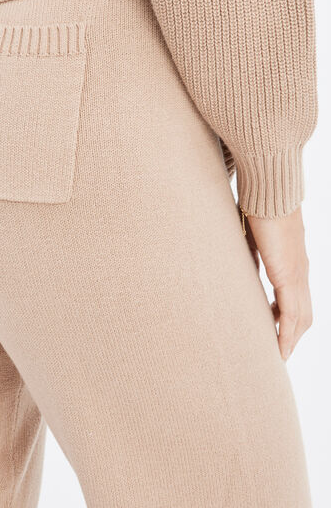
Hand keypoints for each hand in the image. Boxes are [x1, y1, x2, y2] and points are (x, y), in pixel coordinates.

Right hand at [244, 206, 311, 360]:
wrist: (270, 194)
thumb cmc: (259, 208)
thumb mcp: (252, 238)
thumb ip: (252, 255)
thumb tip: (243, 267)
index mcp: (293, 262)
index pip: (296, 298)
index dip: (288, 317)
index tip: (274, 327)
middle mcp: (300, 272)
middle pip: (305, 313)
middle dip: (293, 334)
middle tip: (279, 349)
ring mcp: (298, 275)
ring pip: (302, 317)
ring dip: (292, 338)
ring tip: (280, 354)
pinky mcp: (289, 277)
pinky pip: (291, 313)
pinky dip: (287, 333)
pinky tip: (281, 347)